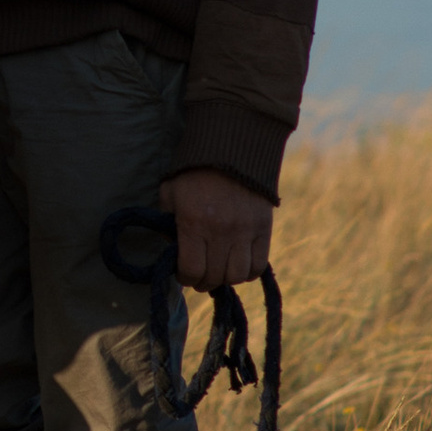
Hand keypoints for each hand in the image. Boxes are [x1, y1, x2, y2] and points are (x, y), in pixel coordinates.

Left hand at [161, 167, 274, 288]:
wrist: (231, 150)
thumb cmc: (193, 173)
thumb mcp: (170, 194)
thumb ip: (167, 224)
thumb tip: (173, 252)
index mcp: (194, 222)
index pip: (192, 269)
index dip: (185, 278)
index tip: (183, 274)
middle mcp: (221, 231)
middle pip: (215, 276)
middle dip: (204, 281)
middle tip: (200, 276)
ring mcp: (245, 231)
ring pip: (237, 276)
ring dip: (225, 278)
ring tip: (218, 270)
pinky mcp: (264, 228)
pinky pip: (258, 265)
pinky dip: (247, 272)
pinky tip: (236, 264)